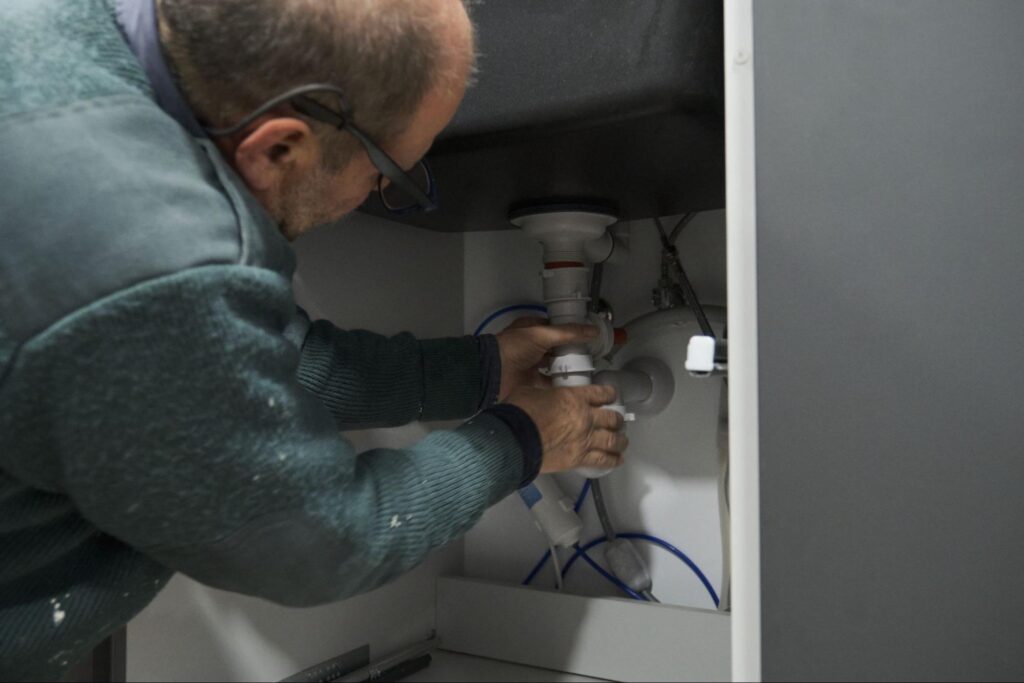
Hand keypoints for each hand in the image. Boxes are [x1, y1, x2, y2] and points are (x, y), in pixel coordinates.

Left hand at [495, 319, 598, 400]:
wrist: (491, 374)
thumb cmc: (513, 348)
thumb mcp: (541, 335)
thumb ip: (568, 333)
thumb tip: (594, 331)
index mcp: (531, 330)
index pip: (557, 329)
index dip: (573, 332)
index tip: (591, 337)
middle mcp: (532, 347)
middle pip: (558, 348)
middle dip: (573, 352)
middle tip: (593, 355)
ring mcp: (532, 366)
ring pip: (556, 366)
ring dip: (568, 368)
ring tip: (588, 371)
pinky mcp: (532, 384)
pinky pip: (551, 384)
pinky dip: (561, 385)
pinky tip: (576, 385)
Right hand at [505, 384, 628, 473]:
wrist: (514, 440)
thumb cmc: (519, 413)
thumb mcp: (531, 391)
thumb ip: (545, 392)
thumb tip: (544, 394)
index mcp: (574, 397)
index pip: (600, 393)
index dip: (609, 394)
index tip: (612, 396)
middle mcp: (585, 417)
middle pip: (611, 418)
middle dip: (617, 419)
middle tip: (618, 421)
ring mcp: (585, 439)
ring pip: (612, 440)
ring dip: (620, 440)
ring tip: (623, 441)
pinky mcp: (579, 459)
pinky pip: (602, 460)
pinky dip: (613, 460)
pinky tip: (618, 460)